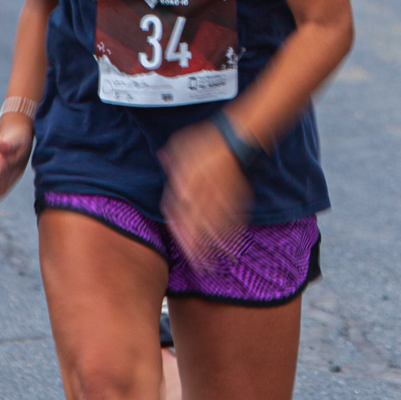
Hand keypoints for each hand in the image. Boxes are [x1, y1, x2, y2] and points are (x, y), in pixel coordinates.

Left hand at [160, 120, 253, 267]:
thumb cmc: (209, 140)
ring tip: (208, 264)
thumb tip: (162, 158)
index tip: (180, 241)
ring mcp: (220, 195)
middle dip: (194, 245)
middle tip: (194, 263)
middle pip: (195, 222)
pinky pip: (232, 218)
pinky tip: (229, 249)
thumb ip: (173, 156)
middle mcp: (203, 190)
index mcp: (188, 179)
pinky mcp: (236, 196)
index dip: (178, 227)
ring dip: (211, 247)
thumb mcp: (184, 142)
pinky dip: (231, 235)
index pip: (178, 208)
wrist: (237, 135)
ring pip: (213, 225)